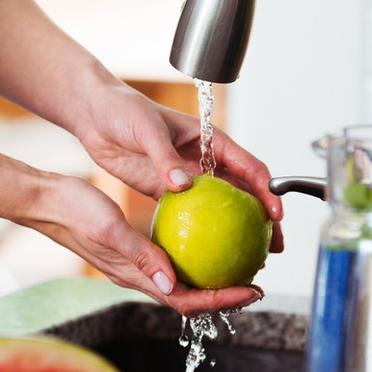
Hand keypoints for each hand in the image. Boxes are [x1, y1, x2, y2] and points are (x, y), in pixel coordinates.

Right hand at [24, 175, 266, 317]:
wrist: (46, 201)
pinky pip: (172, 259)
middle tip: (256, 283)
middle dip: (225, 295)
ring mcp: (136, 265)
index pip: (186, 301)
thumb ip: (141, 255)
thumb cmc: (74, 212)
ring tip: (240, 265)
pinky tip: (209, 238)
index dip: (221, 301)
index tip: (251, 292)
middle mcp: (139, 276)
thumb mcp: (110, 229)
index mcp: (134, 277)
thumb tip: (171, 284)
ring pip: (182, 281)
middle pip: (190, 297)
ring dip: (213, 279)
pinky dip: (195, 255)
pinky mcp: (134, 250)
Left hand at [73, 84, 283, 253]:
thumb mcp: (146, 130)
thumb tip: (182, 185)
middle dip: (263, 221)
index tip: (276, 215)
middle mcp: (203, 160)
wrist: (95, 114)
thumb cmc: (123, 110)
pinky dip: (201, 233)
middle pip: (244, 194)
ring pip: (221, 208)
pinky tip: (206, 256)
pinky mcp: (165, 190)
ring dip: (236, 233)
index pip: (249, 167)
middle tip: (273, 248)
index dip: (268, 191)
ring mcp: (186, 176)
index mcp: (209, 140)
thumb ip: (164, 157)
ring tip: (249, 260)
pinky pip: (190, 215)